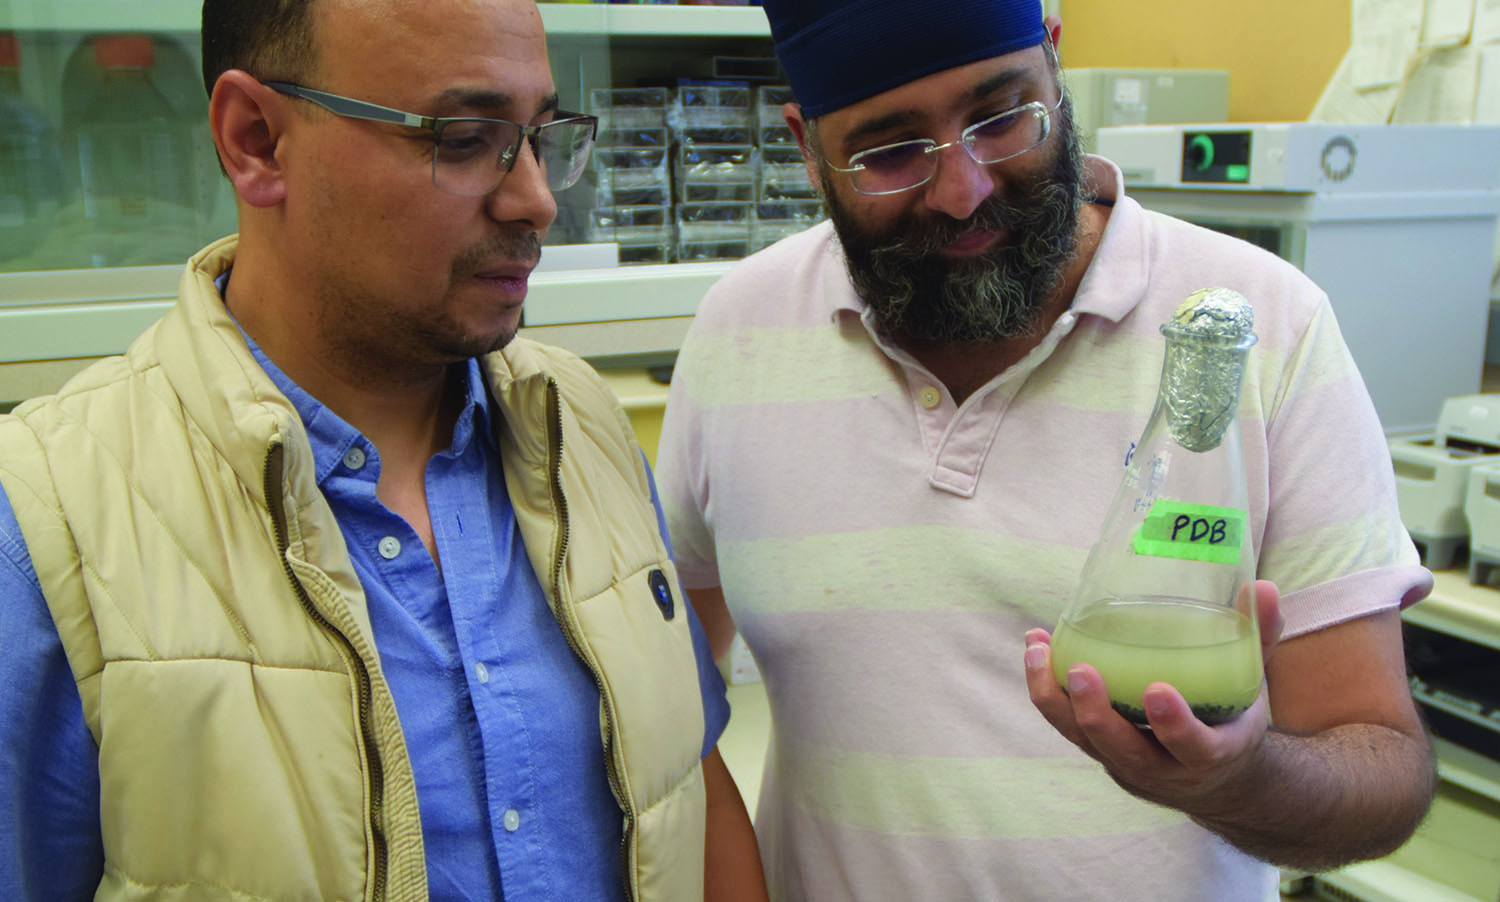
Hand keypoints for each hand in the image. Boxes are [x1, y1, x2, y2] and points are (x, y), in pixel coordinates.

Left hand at [1023, 581, 1282, 811]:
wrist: (1216, 780)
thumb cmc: (1232, 718)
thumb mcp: (1253, 685)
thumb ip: (1259, 638)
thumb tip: (1264, 586)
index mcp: (1211, 755)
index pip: (1193, 748)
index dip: (1174, 726)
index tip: (1157, 691)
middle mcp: (1163, 768)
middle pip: (1121, 749)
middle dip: (1097, 714)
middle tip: (1080, 671)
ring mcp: (1124, 763)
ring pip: (1082, 739)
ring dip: (1053, 698)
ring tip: (1036, 649)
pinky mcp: (1097, 752)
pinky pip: (1065, 725)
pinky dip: (1045, 689)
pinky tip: (1034, 646)